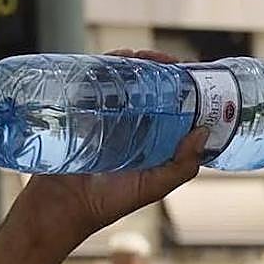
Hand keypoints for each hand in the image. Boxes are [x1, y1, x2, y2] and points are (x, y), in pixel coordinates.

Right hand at [11, 48, 205, 255]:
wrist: (61, 206)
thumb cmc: (107, 202)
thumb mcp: (153, 187)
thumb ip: (181, 166)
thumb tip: (202, 132)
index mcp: (151, 139)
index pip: (172, 105)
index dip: (183, 87)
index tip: (191, 73)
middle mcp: (130, 124)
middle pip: (149, 85)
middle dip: (159, 67)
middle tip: (166, 62)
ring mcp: (104, 114)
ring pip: (122, 78)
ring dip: (133, 62)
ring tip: (140, 57)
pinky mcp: (80, 109)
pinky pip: (93, 81)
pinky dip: (104, 65)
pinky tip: (114, 60)